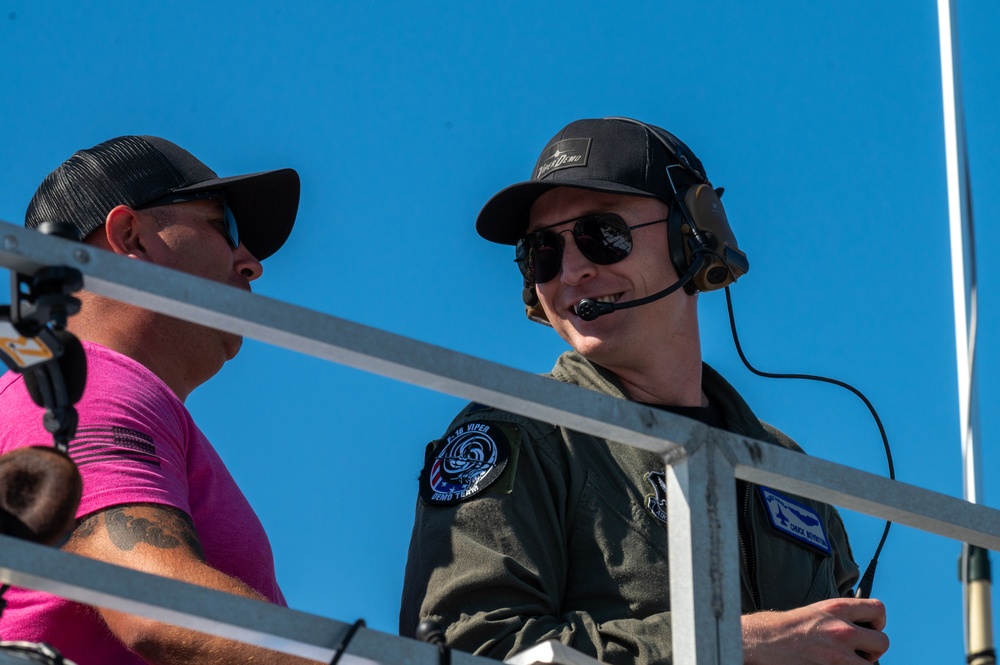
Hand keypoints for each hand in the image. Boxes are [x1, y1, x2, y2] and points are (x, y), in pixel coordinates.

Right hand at [741, 597, 887, 663]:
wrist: (766, 642)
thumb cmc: (789, 627)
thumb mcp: (818, 611)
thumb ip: (843, 617)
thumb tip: (866, 629)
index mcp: (838, 608)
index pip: (879, 609)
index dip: (877, 622)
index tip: (868, 629)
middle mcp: (842, 630)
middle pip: (883, 642)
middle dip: (873, 649)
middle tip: (858, 652)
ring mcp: (839, 655)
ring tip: (843, 662)